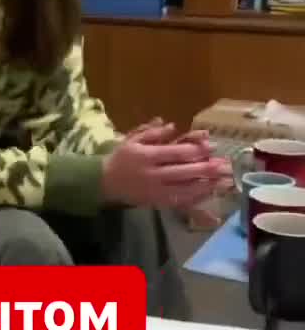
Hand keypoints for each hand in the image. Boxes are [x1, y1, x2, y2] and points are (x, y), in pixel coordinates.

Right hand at [101, 123, 229, 209]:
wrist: (105, 182)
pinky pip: (180, 202)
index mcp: (147, 156)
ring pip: (185, 190)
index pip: (175, 153)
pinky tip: (209, 194)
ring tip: (223, 181)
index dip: (195, 150)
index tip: (211, 147)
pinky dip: (195, 199)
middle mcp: (153, 175)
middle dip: (206, 170)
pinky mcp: (157, 203)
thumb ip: (152, 132)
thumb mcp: (133, 140)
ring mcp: (156, 191)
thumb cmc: (121, 157)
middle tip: (225, 166)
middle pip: (184, 172)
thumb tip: (172, 126)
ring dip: (206, 186)